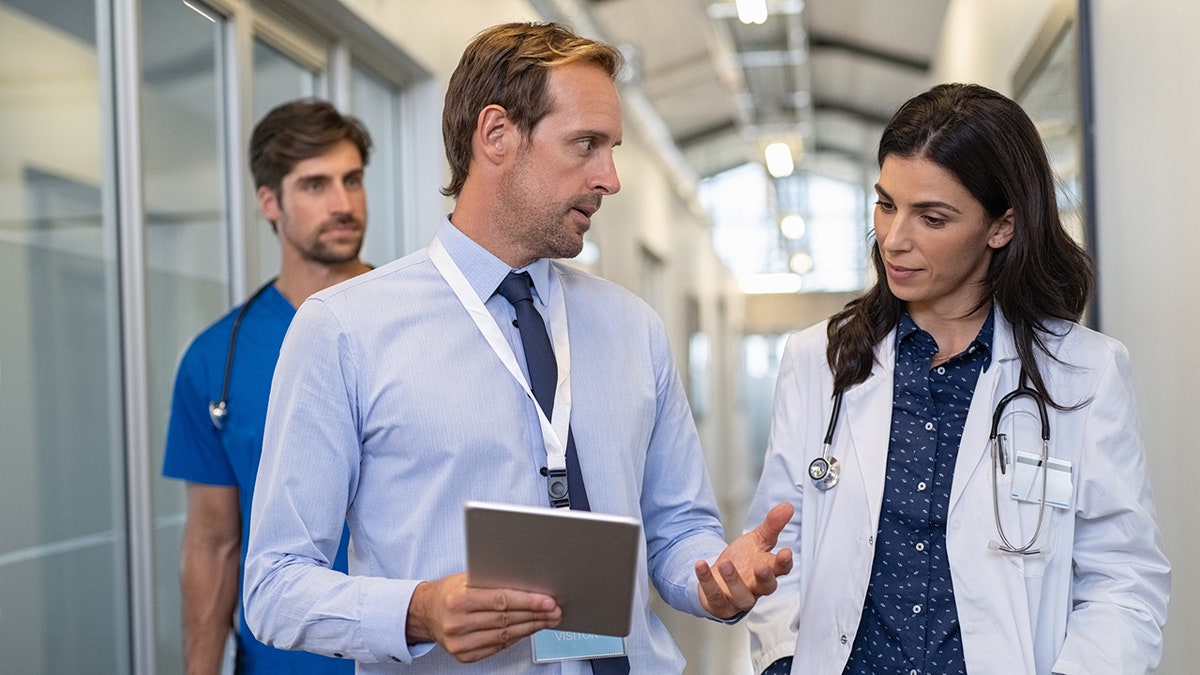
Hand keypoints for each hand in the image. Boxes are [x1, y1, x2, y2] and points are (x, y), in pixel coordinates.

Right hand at [406, 572, 561, 662]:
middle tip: (554, 610)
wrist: (427, 612)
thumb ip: (493, 580)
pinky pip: (498, 646)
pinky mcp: (464, 655)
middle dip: (535, 615)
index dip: (528, 602)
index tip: (547, 601)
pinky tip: (528, 629)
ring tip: (547, 620)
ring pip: (505, 635)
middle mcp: (457, 623)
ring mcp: (460, 643)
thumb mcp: (467, 578)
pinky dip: (516, 637)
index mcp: (458, 600)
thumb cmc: (449, 592)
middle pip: (506, 619)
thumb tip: (528, 582)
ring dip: (531, 627)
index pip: (501, 601)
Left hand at [695, 502, 793, 619]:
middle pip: (767, 587)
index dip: (784, 562)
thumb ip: (772, 525)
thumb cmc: (743, 561)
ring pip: (742, 596)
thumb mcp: (757, 540)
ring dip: (734, 580)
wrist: (719, 579)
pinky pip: (714, 596)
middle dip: (765, 577)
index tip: (786, 552)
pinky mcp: (720, 604)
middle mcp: (757, 587)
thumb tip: (787, 506)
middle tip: (760, 566)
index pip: (782, 569)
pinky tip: (701, 565)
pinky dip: (707, 580)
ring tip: (725, 563)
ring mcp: (739, 599)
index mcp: (768, 570)